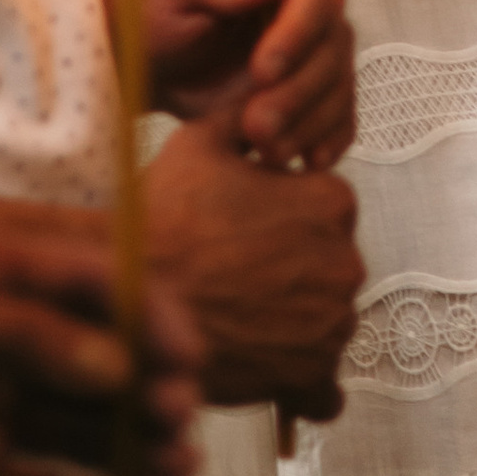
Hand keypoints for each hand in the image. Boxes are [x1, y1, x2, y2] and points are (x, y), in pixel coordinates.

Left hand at [0, 217, 196, 475]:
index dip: (148, 313)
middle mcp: (5, 342)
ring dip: (134, 444)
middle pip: (101, 362)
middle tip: (180, 413)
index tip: (186, 350)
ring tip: (179, 465)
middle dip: (150, 383)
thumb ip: (20, 335)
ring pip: (81, 428)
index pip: (97, 284)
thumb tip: (116, 368)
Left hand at [140, 0, 354, 167]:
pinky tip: (305, 161)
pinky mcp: (314, 92)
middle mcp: (313, 3)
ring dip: (309, 123)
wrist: (150, 59)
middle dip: (299, 91)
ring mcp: (317, 50)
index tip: (262, 71)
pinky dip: (328, 140)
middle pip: (333, 46)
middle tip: (257, 126)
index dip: (296, 35)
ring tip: (264, 150)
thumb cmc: (157, 8)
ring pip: (339, 86)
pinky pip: (339, 117)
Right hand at [149, 106, 362, 416]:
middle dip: (292, 267)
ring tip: (239, 314)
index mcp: (329, 201)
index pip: (326, 204)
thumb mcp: (199, 144)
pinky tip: (273, 368)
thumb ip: (246, 115)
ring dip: (295, 319)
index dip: (285, 213)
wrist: (131, 305)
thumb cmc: (161, 224)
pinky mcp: (311, 372)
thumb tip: (265, 93)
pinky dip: (306, 379)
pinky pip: (324, 382)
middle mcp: (344, 261)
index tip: (252, 226)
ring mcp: (331, 322)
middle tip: (238, 272)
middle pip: (327, 262)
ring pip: (325, 317)